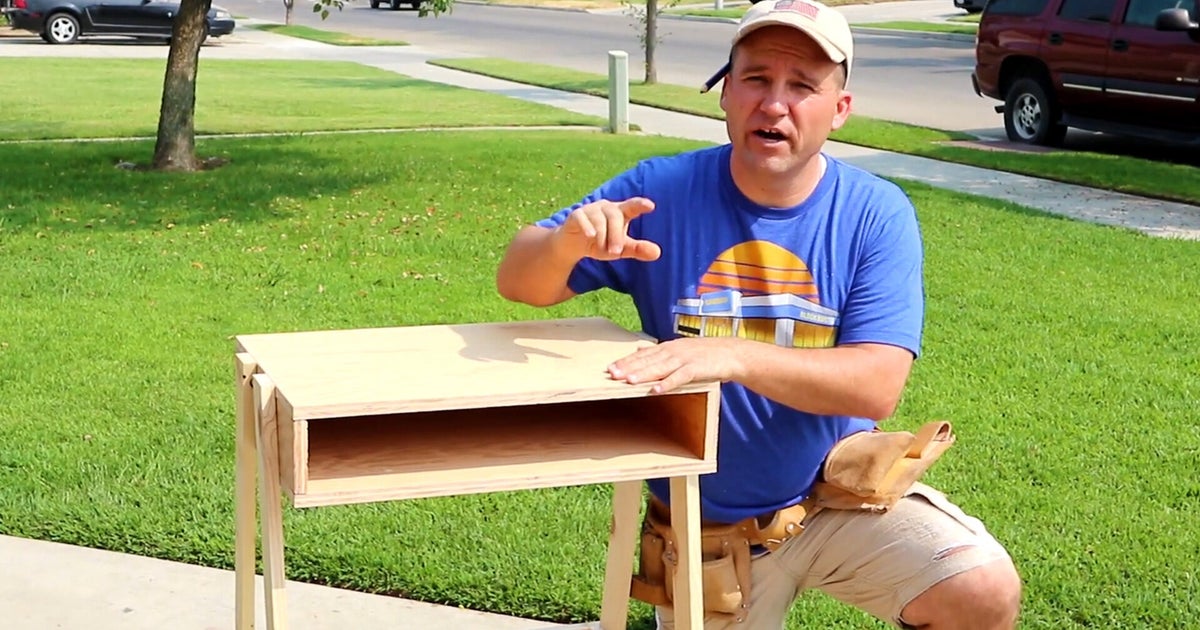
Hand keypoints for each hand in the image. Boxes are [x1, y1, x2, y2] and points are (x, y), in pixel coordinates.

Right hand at [555, 197, 660, 261]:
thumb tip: (658, 253)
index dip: (640, 205)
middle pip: (615, 217)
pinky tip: (591, 236)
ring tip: (602, 250)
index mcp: (620, 212)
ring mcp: (591, 209)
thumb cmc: (601, 243)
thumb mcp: (620, 249)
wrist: (573, 245)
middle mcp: (606, 207)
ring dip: (602, 237)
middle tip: (616, 252)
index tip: (651, 206)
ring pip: (599, 220)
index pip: (632, 206)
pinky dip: (587, 227)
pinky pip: (582, 218)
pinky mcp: (576, 215)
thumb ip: (637, 249)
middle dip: (616, 236)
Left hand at [607, 337, 742, 393]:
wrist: (732, 353)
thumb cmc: (705, 353)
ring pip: (660, 368)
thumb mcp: (679, 348)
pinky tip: (656, 389)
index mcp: (668, 347)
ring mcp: (685, 359)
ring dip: (644, 374)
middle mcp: (674, 351)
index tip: (610, 367)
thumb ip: (658, 350)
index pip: (643, 354)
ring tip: (628, 381)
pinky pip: (680, 377)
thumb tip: (638, 348)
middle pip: (647, 360)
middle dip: (629, 367)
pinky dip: (668, 383)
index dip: (626, 361)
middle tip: (612, 374)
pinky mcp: (697, 369)